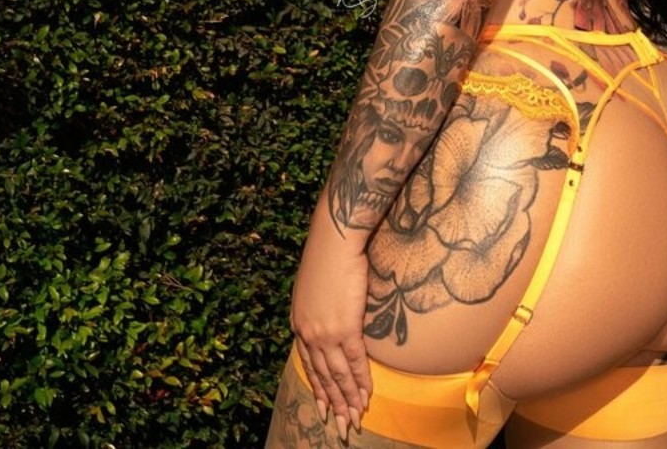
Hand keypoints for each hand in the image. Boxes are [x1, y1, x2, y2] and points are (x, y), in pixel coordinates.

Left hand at [290, 199, 372, 441]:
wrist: (334, 240)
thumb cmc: (326, 256)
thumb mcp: (313, 289)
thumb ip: (319, 309)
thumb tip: (332, 319)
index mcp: (299, 324)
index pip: (310, 365)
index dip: (320, 388)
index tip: (326, 407)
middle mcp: (308, 333)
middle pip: (323, 376)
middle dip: (333, 403)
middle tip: (341, 426)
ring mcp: (325, 333)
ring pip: (339, 375)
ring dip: (349, 400)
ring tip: (356, 419)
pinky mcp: (345, 327)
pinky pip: (356, 362)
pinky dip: (362, 381)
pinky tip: (367, 396)